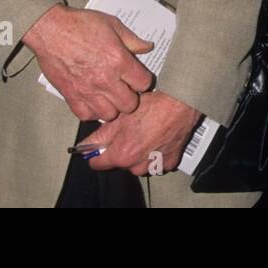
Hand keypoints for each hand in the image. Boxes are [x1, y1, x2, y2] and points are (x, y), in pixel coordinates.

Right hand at [24, 5, 154, 121]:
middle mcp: (105, 79)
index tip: (137, 77)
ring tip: (108, 95)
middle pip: (129, 104)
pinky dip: (91, 111)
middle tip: (124, 88)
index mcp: (118, 60)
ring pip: (109, 114)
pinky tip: (92, 99)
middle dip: (130, 97)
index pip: (143, 83)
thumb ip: (132, 40)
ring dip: (112, 106)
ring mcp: (87, 90)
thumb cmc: (79, 24)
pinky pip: (86, 115)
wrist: (50, 29)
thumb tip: (148, 47)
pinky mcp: (71, 96)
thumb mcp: (112, 24)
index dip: (143, 80)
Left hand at [83, 91, 201, 176]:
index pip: (97, 164)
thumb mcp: (119, 117)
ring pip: (137, 164)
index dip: (95, 154)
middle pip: (120, 163)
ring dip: (137, 154)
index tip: (97, 148)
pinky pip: (155, 162)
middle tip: (127, 131)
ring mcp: (154, 165)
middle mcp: (137, 165)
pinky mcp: (169, 161)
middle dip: (120, 150)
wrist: (181, 103)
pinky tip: (156, 137)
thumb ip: (100, 135)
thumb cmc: (153, 106)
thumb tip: (87, 144)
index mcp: (122, 155)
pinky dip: (154, 153)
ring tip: (143, 133)